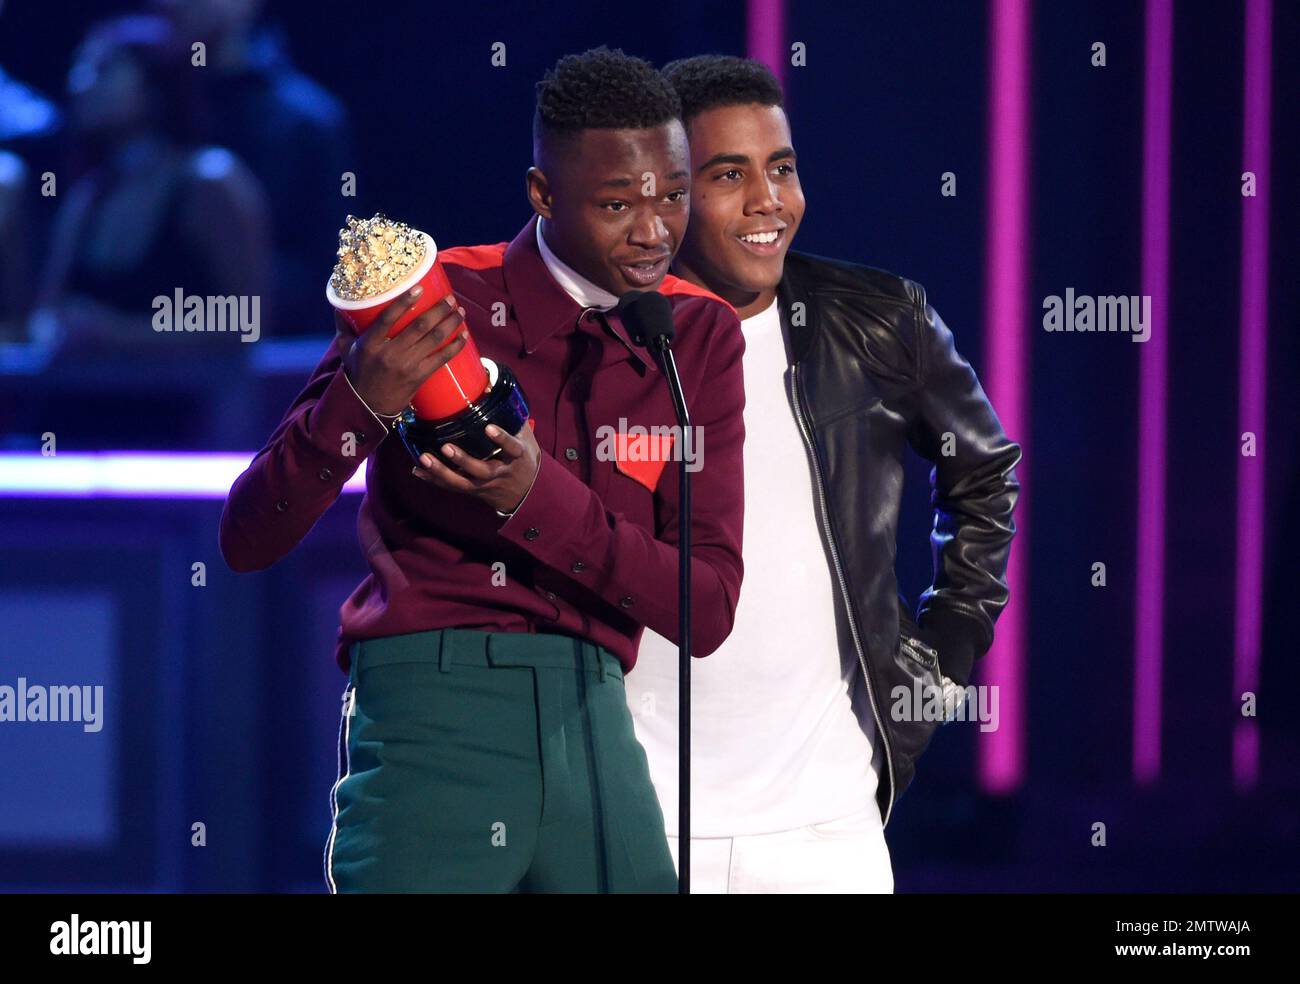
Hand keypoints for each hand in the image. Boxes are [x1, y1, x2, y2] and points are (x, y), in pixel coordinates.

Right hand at [336, 284, 468, 415]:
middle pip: (419, 326)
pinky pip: (441, 359)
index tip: (420, 288)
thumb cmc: (358, 372)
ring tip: (460, 312)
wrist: (369, 406)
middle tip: (450, 299)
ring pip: (434, 340)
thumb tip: (339, 303)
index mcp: (370, 344)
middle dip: (439, 310)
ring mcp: (406, 366)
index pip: (388, 318)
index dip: (404, 302)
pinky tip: (464, 335)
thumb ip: (344, 326)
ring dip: (450, 323)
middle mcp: (390, 353)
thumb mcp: (346, 349)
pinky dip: (455, 346)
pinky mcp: (419, 377)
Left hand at [410, 422, 540, 513]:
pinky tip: (418, 471)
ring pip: (463, 482)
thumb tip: (491, 385)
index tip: (489, 428)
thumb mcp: (524, 437)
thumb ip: (511, 416)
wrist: (527, 492)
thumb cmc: (523, 458)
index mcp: (516, 456)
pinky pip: (453, 487)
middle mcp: (500, 472)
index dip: (502, 438)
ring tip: (424, 459)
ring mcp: (486, 484)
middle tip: (446, 447)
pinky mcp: (474, 491)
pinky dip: (435, 480)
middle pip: (481, 470)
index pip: (511, 447)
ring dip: (442, 472)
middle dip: (463, 460)